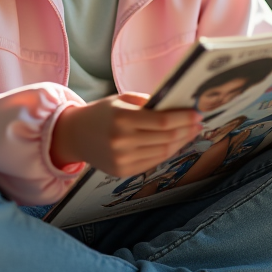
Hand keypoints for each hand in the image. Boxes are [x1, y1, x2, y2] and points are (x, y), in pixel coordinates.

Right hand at [50, 93, 201, 177]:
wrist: (74, 135)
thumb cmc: (101, 113)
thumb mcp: (121, 99)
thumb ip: (148, 102)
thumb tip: (178, 105)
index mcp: (122, 118)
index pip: (162, 121)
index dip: (183, 118)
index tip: (198, 113)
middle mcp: (122, 141)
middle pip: (166, 138)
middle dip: (186, 130)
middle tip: (198, 123)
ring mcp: (122, 159)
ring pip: (162, 152)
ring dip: (180, 142)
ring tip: (189, 132)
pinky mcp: (122, 171)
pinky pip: (152, 162)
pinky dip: (166, 153)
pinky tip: (174, 143)